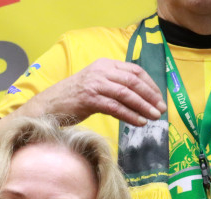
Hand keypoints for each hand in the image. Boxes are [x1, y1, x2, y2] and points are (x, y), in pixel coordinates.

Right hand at [26, 58, 165, 126]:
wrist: (48, 105)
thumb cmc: (73, 98)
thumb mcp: (95, 84)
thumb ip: (113, 85)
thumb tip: (138, 96)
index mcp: (104, 64)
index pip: (134, 70)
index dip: (150, 84)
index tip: (159, 97)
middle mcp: (101, 71)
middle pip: (133, 81)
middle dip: (150, 95)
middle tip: (161, 109)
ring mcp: (95, 84)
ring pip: (126, 94)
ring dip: (143, 106)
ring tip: (154, 117)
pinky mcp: (89, 99)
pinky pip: (115, 107)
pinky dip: (130, 115)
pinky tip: (138, 122)